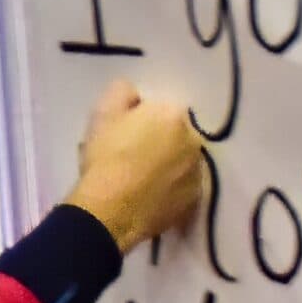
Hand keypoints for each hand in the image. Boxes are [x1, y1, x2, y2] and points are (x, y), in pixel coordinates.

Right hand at [63, 79, 203, 252]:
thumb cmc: (106, 158)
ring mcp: (199, 171)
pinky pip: (183, 188)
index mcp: (174, 115)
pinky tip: (149, 198)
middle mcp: (195, 139)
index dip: (143, 122)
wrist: (109, 210)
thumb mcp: (103, 115)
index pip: (163, 111)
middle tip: (131, 157)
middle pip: (177, 136)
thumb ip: (121, 93)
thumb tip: (133, 92)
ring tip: (139, 181)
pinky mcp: (195, 199)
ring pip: (182, 162)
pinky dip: (170, 190)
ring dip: (168, 166)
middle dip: (159, 142)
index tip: (126, 135)